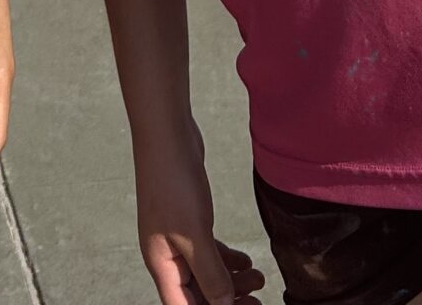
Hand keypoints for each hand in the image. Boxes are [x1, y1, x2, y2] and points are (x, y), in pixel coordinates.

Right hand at [135, 127, 263, 304]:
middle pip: (197, 294)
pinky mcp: (188, 220)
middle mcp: (167, 256)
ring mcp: (176, 237)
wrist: (166, 134)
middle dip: (227, 302)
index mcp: (162, 265)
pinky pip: (208, 252)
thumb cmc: (172, 181)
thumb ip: (211, 273)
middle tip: (257, 301)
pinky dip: (227, 259)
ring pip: (206, 273)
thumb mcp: (194, 233)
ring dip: (232, 281)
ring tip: (260, 278)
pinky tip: (246, 260)